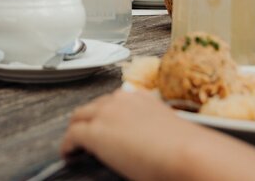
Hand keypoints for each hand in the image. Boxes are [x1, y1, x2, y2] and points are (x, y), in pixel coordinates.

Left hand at [62, 89, 254, 180]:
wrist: (186, 153)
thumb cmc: (186, 149)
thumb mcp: (168, 131)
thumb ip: (155, 131)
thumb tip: (154, 145)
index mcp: (140, 99)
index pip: (114, 102)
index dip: (106, 116)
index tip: (106, 127)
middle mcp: (120, 100)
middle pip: (92, 107)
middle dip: (87, 120)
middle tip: (84, 137)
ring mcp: (106, 114)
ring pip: (78, 117)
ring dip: (76, 130)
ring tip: (74, 146)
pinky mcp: (94, 133)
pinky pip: (71, 136)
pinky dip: (67, 146)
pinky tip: (69, 155)